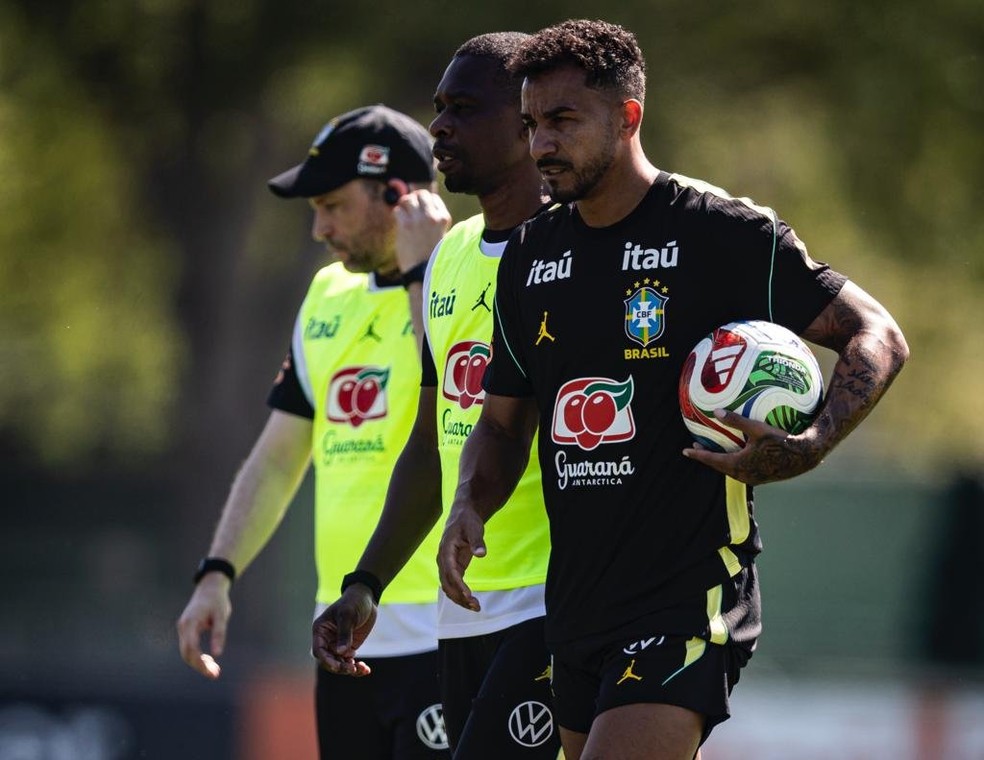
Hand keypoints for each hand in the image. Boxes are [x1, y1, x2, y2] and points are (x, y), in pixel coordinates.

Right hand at [176, 574, 231, 678]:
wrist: (210, 587)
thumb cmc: (217, 600)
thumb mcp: (222, 616)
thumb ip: (219, 634)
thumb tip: (217, 654)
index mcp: (190, 623)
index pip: (191, 649)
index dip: (199, 663)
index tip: (211, 672)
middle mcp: (183, 627)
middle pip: (186, 653)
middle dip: (199, 666)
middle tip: (216, 674)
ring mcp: (183, 628)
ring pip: (186, 652)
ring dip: (198, 662)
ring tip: (215, 670)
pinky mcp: (187, 629)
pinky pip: (189, 646)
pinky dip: (197, 655)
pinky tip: (209, 660)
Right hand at [312, 585, 376, 676]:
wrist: (366, 598)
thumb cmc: (353, 602)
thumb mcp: (348, 615)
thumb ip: (344, 633)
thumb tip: (341, 653)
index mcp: (320, 630)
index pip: (319, 650)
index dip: (326, 660)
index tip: (337, 666)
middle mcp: (327, 640)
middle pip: (328, 660)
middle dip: (339, 667)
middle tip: (352, 668)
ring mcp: (338, 645)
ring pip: (339, 664)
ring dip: (349, 669)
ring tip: (362, 669)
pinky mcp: (349, 647)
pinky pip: (350, 661)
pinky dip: (357, 667)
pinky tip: (366, 670)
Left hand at [392, 189, 450, 273]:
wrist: (424, 272)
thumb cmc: (432, 256)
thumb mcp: (441, 235)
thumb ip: (434, 220)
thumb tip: (422, 204)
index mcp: (444, 218)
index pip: (433, 197)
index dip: (425, 201)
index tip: (420, 208)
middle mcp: (433, 216)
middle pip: (421, 194)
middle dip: (414, 199)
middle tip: (409, 208)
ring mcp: (419, 220)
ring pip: (408, 199)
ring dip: (403, 205)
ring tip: (403, 214)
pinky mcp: (406, 225)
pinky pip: (398, 210)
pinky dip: (397, 214)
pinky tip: (399, 223)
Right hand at [437, 507, 485, 611]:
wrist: (463, 516)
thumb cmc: (468, 521)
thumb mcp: (474, 528)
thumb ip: (477, 541)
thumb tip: (481, 554)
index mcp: (445, 550)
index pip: (450, 570)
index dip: (458, 584)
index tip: (468, 595)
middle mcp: (443, 560)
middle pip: (447, 583)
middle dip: (460, 596)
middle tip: (475, 605)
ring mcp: (447, 565)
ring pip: (449, 587)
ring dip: (460, 599)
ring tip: (476, 607)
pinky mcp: (453, 568)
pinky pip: (454, 584)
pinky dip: (461, 594)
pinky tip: (471, 602)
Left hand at [682, 409, 822, 484]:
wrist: (805, 455)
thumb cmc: (781, 440)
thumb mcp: (757, 428)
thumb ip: (735, 420)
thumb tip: (715, 411)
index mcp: (739, 465)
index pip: (712, 460)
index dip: (697, 455)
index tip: (684, 451)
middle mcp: (743, 475)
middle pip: (719, 466)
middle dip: (707, 457)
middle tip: (696, 448)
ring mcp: (753, 478)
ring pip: (730, 469)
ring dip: (720, 460)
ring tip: (713, 451)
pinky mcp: (762, 477)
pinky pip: (741, 470)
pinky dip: (732, 462)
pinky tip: (736, 454)